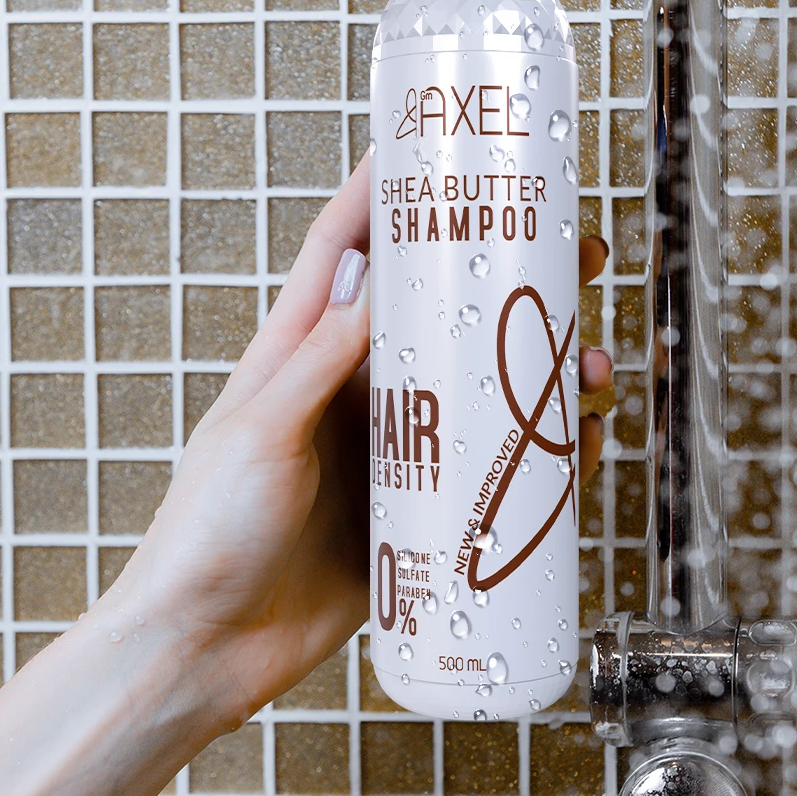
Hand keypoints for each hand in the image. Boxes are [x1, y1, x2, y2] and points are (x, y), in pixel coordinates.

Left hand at [108, 154, 614, 725]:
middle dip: (503, 278)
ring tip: (588, 363)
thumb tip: (380, 280)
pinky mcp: (418, 508)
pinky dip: (535, 451)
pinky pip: (488, 466)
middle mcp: (353, 390)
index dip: (386, 193)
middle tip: (570, 257)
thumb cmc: (208, 533)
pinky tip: (575, 445)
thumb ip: (317, 359)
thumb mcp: (257, 430)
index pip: (346, 251)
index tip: (435, 147)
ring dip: (537, 369)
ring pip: (479, 386)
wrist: (207, 648)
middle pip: (439, 312)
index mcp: (299, 354)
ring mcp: (391, 447)